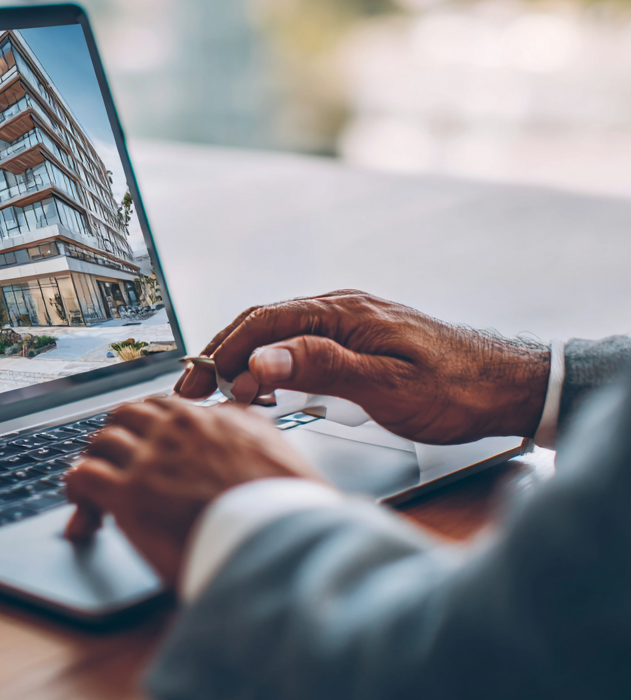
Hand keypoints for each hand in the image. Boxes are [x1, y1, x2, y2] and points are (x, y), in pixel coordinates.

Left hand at [64, 396, 322, 587]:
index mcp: (213, 418)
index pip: (162, 406)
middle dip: (116, 441)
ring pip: (100, 442)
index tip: (143, 449)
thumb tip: (240, 416)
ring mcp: (150, 458)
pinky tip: (84, 511)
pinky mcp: (129, 493)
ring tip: (96, 497)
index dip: (147, 429)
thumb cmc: (286, 513)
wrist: (282, 546)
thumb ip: (252, 429)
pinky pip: (83, 476)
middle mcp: (178, 429)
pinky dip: (77, 491)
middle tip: (114, 469)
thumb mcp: (279, 450)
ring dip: (95, 466)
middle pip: (125, 416)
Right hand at [173, 290, 549, 443]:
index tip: (197, 384)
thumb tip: (261, 360)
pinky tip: (264, 385)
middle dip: (222, 354)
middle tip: (191, 391)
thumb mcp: (386, 387)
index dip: (224, 351)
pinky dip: (270, 362)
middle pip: (263, 322)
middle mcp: (341, 307)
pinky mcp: (357, 337)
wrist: (509, 384)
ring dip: (243, 358)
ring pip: (278, 331)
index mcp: (343, 312)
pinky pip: (299, 342)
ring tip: (217, 392)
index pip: (264, 322)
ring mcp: (349, 321)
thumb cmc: (455, 388)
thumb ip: (322, 368)